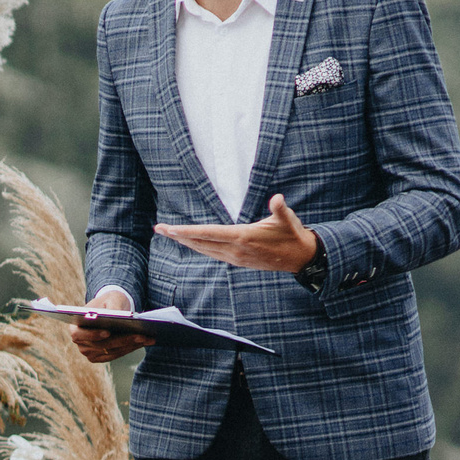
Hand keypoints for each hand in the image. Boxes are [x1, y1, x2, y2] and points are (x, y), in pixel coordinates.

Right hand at [73, 286, 152, 364]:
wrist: (110, 310)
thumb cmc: (107, 302)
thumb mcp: (110, 299)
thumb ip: (113, 307)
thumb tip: (121, 316)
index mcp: (75, 327)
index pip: (79, 334)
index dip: (93, 335)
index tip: (108, 332)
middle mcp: (80, 343)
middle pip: (101, 345)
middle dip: (122, 340)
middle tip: (140, 335)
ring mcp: (90, 352)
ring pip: (112, 351)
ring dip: (131, 345)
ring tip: (147, 338)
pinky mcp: (101, 357)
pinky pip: (117, 355)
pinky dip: (131, 348)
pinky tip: (144, 342)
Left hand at [155, 193, 320, 274]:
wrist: (301, 258)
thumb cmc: (293, 234)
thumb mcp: (288, 219)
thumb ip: (280, 209)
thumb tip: (277, 199)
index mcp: (243, 237)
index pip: (208, 233)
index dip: (187, 231)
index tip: (170, 229)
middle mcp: (235, 250)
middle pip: (200, 242)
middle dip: (178, 236)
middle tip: (159, 228)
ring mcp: (235, 257)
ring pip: (204, 249)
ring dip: (185, 242)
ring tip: (169, 234)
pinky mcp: (237, 261)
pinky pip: (211, 253)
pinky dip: (198, 247)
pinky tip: (190, 243)